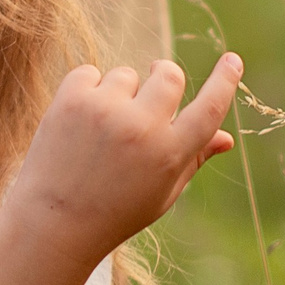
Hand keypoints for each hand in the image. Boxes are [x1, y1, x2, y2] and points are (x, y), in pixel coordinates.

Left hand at [7, 54, 242, 261]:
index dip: (225, 81)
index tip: (232, 60)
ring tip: (102, 130)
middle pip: (169, 75)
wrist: (51, 224)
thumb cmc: (113, 212)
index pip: (210, 108)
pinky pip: (90, 72)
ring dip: (120, 93)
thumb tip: (227, 138)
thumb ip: (193, 159)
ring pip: (126, 74)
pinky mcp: (72, 100)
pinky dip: (88, 90)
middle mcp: (142, 128)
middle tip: (150, 95)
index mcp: (170, 154)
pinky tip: (80, 122)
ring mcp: (106, 111)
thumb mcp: (161, 195)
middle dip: (164, 78)